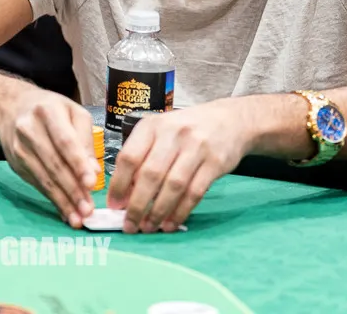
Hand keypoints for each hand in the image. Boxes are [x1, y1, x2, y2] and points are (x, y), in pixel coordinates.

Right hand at [0, 89, 97, 227]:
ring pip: (44, 178)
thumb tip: (94, 171)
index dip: (78, 163)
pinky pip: (37, 184)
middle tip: (88, 209)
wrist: (10, 109)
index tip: (91, 183)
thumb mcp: (73, 112)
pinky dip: (52, 200)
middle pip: (54, 164)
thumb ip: (86, 139)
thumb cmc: (50, 109)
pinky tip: (65, 211)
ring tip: (78, 217)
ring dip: (62, 200)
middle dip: (72, 189)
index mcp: (48, 111)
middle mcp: (29, 129)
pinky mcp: (16, 164)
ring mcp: (19, 149)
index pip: (64, 141)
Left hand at [107, 100, 251, 233]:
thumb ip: (143, 157)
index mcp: (152, 126)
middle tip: (130, 226)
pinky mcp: (215, 162)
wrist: (231, 119)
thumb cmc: (187, 129)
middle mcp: (173, 134)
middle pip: (150, 175)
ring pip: (173, 186)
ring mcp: (196, 147)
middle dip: (137, 206)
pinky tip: (171, 223)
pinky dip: (180, 212)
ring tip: (149, 228)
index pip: (129, 157)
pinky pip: (194, 192)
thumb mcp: (161, 132)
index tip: (114, 206)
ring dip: (158, 212)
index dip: (119, 185)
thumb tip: (124, 195)